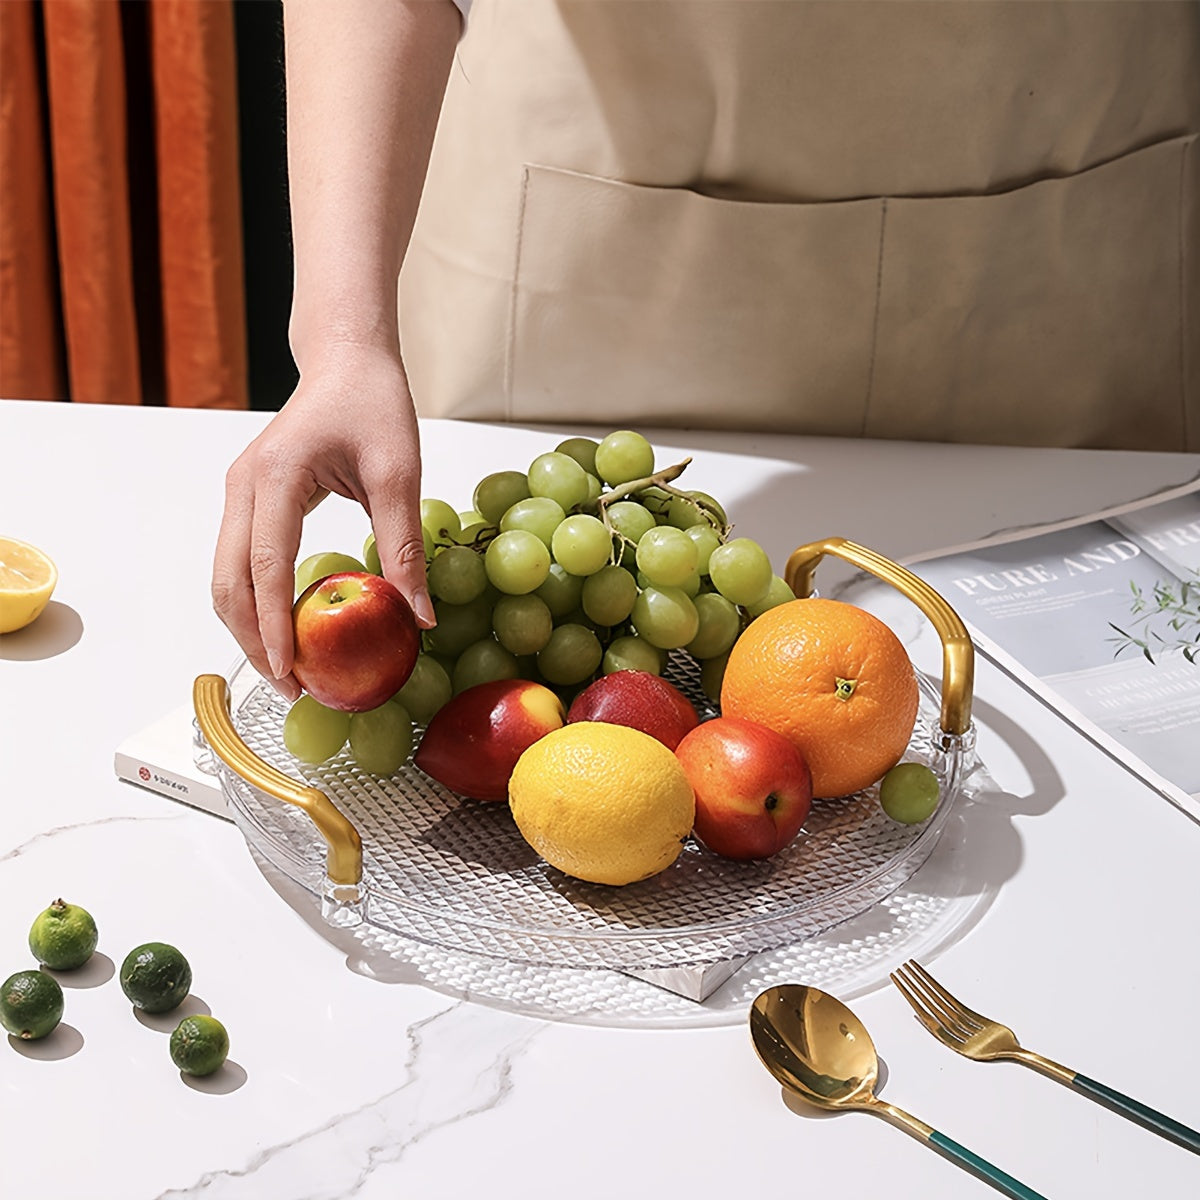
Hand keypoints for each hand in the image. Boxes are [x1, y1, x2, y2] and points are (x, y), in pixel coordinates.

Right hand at [212, 342, 434, 697]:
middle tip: (290, 688)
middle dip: (252, 639)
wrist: (346, 360)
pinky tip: (286, 628)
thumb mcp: (399, 472)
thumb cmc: (372, 403)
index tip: (289, 671)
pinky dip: (255, 600)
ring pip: (225, 575)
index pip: (266, 564)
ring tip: (287, 669)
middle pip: (228, 580)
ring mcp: (238, 491)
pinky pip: (239, 560)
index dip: (274, 624)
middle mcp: (243, 485)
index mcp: (276, 476)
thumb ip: (404, 544)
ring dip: (248, 625)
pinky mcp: (248, 498)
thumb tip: (419, 616)